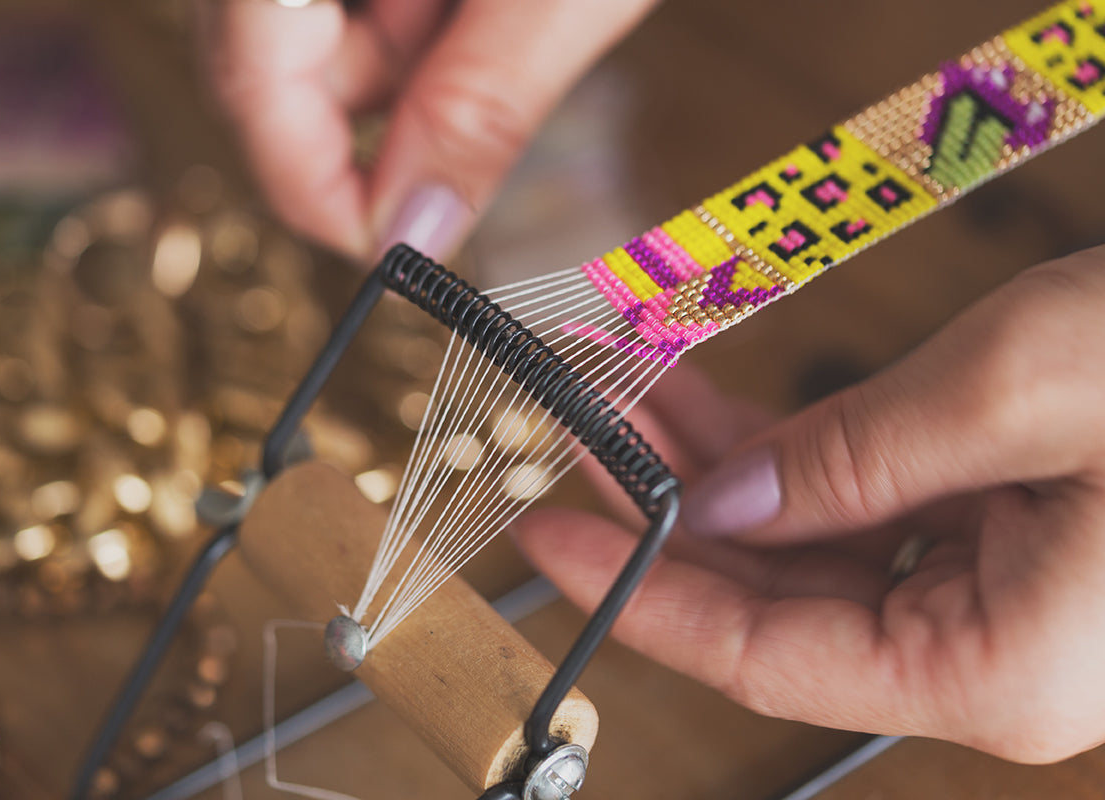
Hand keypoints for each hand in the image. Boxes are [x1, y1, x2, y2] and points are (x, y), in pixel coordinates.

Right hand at [204, 0, 656, 262]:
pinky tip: (491, 7)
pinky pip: (360, 9)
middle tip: (481, 130)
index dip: (314, 187)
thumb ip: (481, 105)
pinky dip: (424, 31)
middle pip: (272, 68)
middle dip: (380, 123)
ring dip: (418, 71)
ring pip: (321, 42)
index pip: (249, 79)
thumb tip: (414, 237)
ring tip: (514, 17)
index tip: (394, 257)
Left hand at [514, 245, 1104, 763]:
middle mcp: (989, 655)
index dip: (640, 590)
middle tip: (584, 438)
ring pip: (811, 551)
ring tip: (633, 400)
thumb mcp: (1022, 386)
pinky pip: (865, 514)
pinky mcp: (1003, 542)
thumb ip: (855, 455)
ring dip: (721, 474)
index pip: (760, 651)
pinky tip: (721, 410)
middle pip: (774, 599)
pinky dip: (791, 459)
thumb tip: (724, 496)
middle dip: (669, 512)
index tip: (553, 531)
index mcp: (995, 665)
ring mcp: (998, 601)